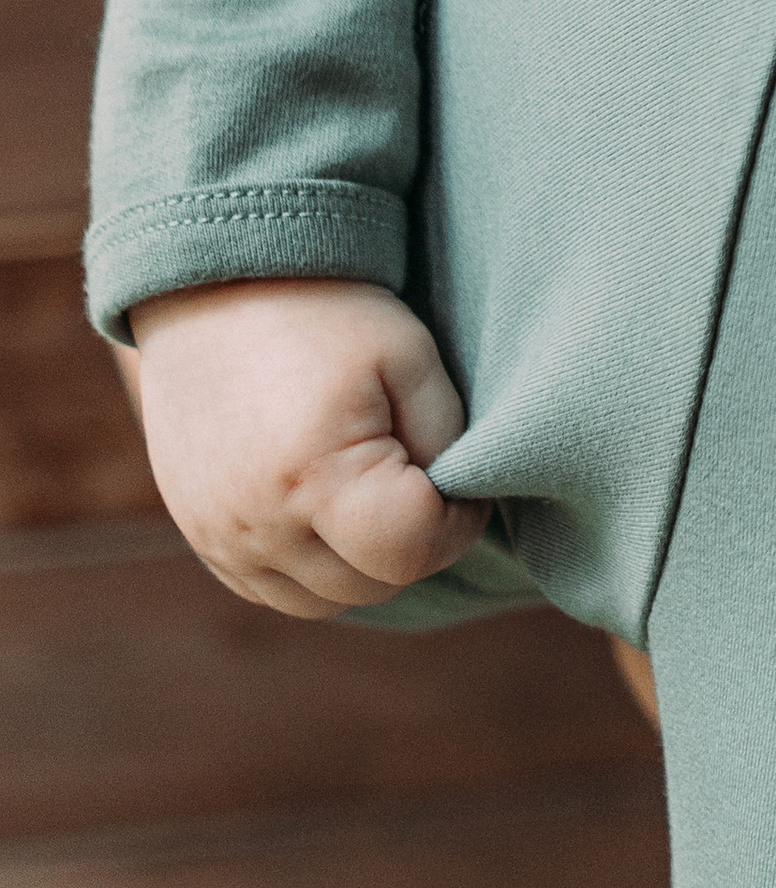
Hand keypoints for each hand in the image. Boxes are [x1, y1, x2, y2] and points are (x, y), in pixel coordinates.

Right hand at [127, 276, 490, 618]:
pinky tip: (327, 509)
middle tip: (423, 482)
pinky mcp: (199, 535)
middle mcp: (258, 524)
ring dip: (362, 565)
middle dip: (413, 543)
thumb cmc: (326, 312)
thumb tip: (455, 501)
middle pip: (371, 585)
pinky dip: (310, 568)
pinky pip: (272, 590)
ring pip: (323, 601)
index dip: (458, 524)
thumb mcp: (410, 357)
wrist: (215, 286)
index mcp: (314, 478)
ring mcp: (220, 537)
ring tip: (375, 493)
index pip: (411, 552)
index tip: (464, 484)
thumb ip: (444, 442)